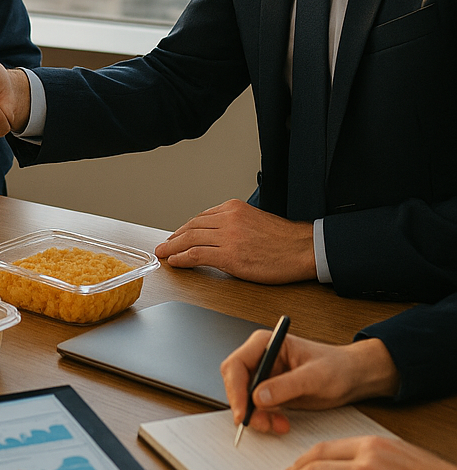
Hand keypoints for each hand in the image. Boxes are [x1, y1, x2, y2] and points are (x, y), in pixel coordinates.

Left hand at [154, 198, 315, 282]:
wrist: (305, 249)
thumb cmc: (285, 239)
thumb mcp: (254, 220)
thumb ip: (234, 224)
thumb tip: (216, 235)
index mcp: (233, 208)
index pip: (200, 218)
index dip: (185, 229)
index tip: (177, 236)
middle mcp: (228, 219)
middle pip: (191, 228)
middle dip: (174, 238)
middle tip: (164, 246)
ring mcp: (228, 237)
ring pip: (190, 240)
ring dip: (173, 248)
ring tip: (164, 254)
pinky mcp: (230, 256)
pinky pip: (197, 255)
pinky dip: (182, 259)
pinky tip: (176, 262)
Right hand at [221, 332, 399, 433]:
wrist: (352, 377)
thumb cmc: (337, 368)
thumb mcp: (314, 377)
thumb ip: (285, 386)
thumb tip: (257, 397)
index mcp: (265, 343)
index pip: (236, 364)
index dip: (235, 389)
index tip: (243, 413)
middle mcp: (260, 357)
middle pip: (236, 382)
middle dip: (245, 405)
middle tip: (261, 424)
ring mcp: (264, 374)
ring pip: (244, 397)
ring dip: (257, 415)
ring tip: (279, 425)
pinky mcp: (270, 391)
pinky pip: (256, 407)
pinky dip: (265, 419)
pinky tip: (282, 423)